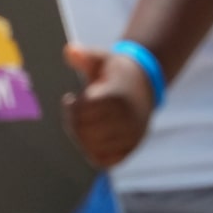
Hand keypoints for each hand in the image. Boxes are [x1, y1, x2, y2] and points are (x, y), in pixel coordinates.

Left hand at [62, 42, 155, 167]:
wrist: (143, 86)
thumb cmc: (114, 72)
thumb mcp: (101, 58)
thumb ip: (84, 55)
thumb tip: (69, 50)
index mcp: (117, 97)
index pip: (85, 110)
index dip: (72, 107)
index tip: (71, 98)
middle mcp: (127, 119)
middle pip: (86, 131)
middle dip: (73, 122)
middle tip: (73, 111)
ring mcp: (130, 137)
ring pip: (93, 148)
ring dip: (80, 137)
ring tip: (82, 123)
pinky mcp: (130, 149)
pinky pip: (105, 161)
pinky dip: (92, 152)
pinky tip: (90, 137)